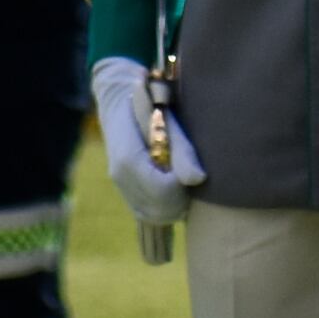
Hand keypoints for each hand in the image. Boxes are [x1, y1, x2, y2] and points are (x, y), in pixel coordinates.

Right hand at [96, 56, 207, 229]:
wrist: (120, 102)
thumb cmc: (150, 106)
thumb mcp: (168, 123)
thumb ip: (182, 151)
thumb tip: (198, 179)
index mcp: (129, 158)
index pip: (162, 191)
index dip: (182, 187)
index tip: (192, 171)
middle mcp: (120, 176)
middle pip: (157, 210)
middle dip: (180, 201)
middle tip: (192, 181)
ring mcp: (120, 185)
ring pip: (152, 215)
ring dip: (173, 207)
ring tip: (184, 184)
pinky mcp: (124, 191)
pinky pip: (145, 212)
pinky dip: (163, 208)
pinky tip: (174, 190)